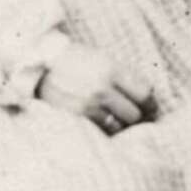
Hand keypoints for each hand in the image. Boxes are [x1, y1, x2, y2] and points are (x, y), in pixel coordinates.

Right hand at [37, 41, 155, 134]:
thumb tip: (148, 99)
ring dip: (120, 123)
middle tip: (133, 114)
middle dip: (136, 115)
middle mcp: (102, 88)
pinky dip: (104, 128)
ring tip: (114, 117)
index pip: (145, 93)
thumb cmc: (75, 60)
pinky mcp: (77, 118)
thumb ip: (124, 77)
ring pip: (119, 126)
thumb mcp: (102, 59)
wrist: (40, 64)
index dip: (151, 103)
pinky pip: (102, 131)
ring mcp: (89, 105)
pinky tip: (100, 120)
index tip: (150, 107)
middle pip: (135, 114)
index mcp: (111, 69)